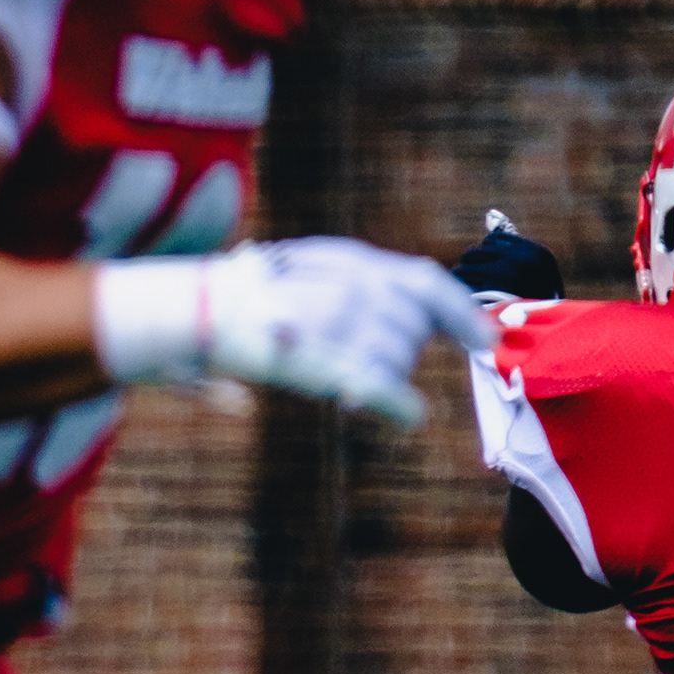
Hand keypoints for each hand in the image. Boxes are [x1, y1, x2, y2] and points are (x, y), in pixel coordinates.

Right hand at [96, 237, 489, 425]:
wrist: (187, 309)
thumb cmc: (234, 297)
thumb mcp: (301, 272)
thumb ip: (354, 290)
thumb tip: (411, 323)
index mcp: (348, 260)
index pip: (426, 284)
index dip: (463, 314)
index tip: (486, 341)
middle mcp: (351, 285)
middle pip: (409, 329)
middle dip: (397, 350)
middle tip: (353, 359)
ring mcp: (338, 323)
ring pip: (392, 360)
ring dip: (376, 374)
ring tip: (328, 370)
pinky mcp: (322, 362)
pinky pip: (378, 384)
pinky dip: (400, 401)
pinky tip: (408, 413)